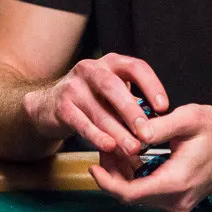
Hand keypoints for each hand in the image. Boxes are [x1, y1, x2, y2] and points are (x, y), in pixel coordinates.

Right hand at [23, 53, 168, 156]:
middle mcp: (92, 69)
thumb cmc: (91, 100)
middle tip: (147, 132)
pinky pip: (82, 123)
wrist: (48, 105)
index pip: (136, 67)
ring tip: (133, 148)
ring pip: (99, 110)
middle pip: (114, 87)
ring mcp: (74, 86)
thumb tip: (158, 126)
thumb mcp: (112, 94)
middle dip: (133, 111)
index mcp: (111, 62)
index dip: (152, 85)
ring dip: (118, 132)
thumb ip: (131, 104)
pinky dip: (97, 136)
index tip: (164, 107)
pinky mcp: (61, 106)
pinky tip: (109, 146)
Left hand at [89, 104, 211, 211]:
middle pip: (131, 194)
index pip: (130, 192)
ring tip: (117, 147)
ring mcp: (180, 202)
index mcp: (176, 181)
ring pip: (140, 194)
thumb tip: (134, 131)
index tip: (93, 166)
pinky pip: (151, 192)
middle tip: (105, 146)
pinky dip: (138, 176)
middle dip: (113, 172)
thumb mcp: (188, 118)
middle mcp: (177, 199)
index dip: (107, 181)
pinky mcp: (181, 199)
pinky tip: (134, 156)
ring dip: (124, 174)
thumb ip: (159, 126)